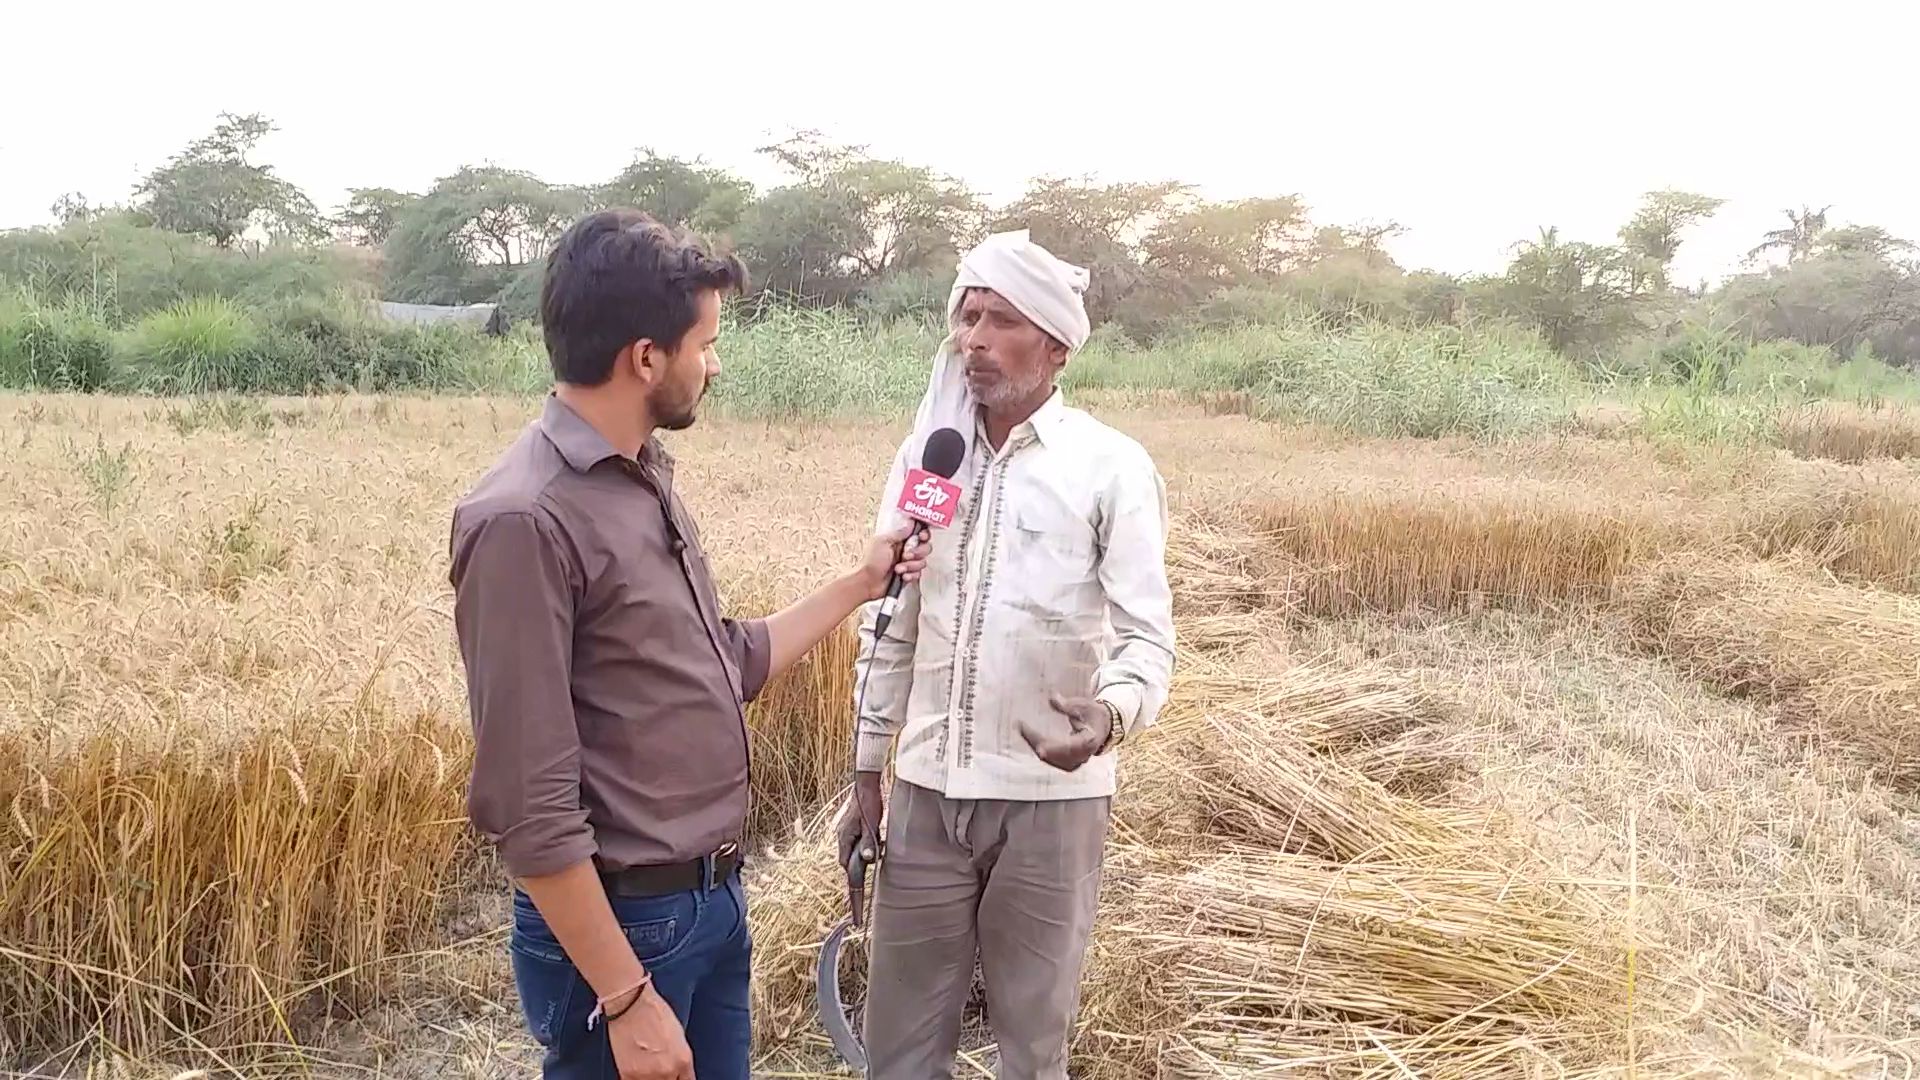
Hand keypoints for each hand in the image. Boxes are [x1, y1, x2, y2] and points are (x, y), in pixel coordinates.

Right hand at [607, 984, 692, 1078]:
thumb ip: (679, 1057)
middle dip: (668, 1078)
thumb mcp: (677, 1035)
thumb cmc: (654, 1011)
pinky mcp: (627, 1074)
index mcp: (683, 1059)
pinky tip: (637, 1068)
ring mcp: (647, 1075)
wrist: (630, 1003)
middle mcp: (667, 1070)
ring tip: (647, 1066)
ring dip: (651, 1077)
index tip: (676, 1076)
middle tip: (659, 1067)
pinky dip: (636, 1078)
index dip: (680, 1078)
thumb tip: (678, 1069)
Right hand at [835, 771, 884, 925]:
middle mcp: (843, 843)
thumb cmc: (869, 803)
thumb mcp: (871, 824)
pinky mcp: (853, 834)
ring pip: (855, 861)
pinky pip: (857, 852)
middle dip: (857, 889)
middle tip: (861, 914)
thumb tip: (867, 859)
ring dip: (862, 870)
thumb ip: (868, 842)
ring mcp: (847, 838)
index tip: (858, 919)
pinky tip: (873, 854)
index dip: (855, 899)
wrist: (865, 785)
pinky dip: (864, 858)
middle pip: (851, 871)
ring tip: (869, 878)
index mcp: (845, 843)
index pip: (851, 877)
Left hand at [853, 522, 931, 601]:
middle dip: (917, 552)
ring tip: (898, 568)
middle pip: (924, 547)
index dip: (923, 535)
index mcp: (899, 540)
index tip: (922, 537)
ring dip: (911, 566)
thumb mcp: (884, 542)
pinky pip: (918, 574)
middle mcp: (905, 550)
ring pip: (922, 562)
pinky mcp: (908, 575)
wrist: (869, 582)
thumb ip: (899, 533)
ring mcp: (907, 563)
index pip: (918, 533)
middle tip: (905, 556)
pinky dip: (910, 575)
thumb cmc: (872, 561)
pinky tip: (901, 576)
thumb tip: (910, 523)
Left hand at [1019, 694, 1111, 772]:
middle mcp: (1082, 756)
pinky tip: (1031, 740)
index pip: (1064, 746)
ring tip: (1023, 731)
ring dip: (1035, 746)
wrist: (1104, 726)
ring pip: (1051, 759)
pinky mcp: (1070, 764)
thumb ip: (1068, 705)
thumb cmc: (1093, 714)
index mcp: (1087, 742)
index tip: (1031, 734)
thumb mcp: (1084, 706)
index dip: (1047, 743)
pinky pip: (1052, 760)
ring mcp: (1076, 763)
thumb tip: (1052, 699)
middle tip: (1021, 727)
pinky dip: (1040, 750)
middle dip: (1035, 742)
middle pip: (1053, 755)